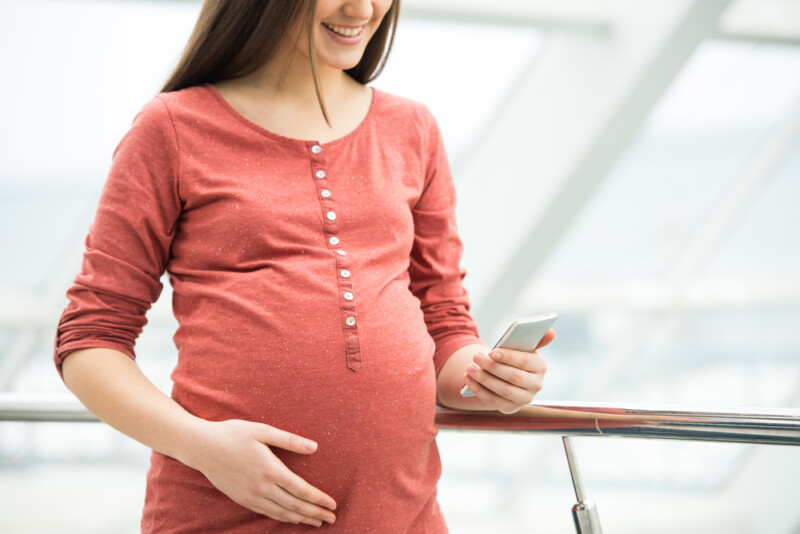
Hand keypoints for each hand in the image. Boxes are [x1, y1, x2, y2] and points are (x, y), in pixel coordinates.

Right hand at [185, 419, 336, 526]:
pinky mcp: (242, 499)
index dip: (319, 499)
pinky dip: (283, 518)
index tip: (333, 504)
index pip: (301, 490)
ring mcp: (251, 496)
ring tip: (317, 522)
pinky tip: (292, 519)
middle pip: (295, 505)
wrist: (201, 447)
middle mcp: (262, 487)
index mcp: (270, 470)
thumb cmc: (233, 434)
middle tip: (332, 519)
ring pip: (282, 513)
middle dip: (315, 513)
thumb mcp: (262, 430)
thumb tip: (314, 447)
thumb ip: (289, 440)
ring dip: (301, 519)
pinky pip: (267, 513)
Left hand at [463, 328, 554, 413]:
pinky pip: (493, 401)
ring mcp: (524, 399)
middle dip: (492, 367)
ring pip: (503, 390)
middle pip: (513, 377)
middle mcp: (536, 385)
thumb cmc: (514, 358)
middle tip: (476, 357)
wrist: (507, 376)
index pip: (525, 361)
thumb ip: (535, 339)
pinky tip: (468, 380)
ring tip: (470, 368)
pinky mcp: (510, 408)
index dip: (508, 357)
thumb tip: (551, 331)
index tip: (491, 351)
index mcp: (541, 366)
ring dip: (484, 379)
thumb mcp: (522, 347)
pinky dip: (479, 390)